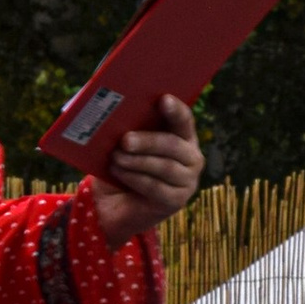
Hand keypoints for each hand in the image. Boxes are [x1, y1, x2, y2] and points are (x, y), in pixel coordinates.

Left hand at [91, 95, 203, 245]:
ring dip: (137, 161)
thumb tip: (113, 112)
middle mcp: (192, 157)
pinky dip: (134, 178)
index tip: (163, 99)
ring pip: (165, 167)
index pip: (184, 120)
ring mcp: (188, 181)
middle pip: (173, 145)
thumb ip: (127, 127)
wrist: (117, 205)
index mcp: (183, 136)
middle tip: (125, 140)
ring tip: (115, 157)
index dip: (175, 110)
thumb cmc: (123, 166)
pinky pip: (156, 187)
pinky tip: (118, 171)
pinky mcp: (177, 201)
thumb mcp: (125, 144)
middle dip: (148, 141)